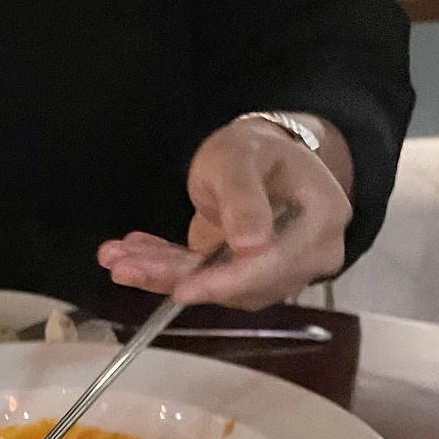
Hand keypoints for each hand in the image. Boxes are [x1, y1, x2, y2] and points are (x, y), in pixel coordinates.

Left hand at [97, 116, 352, 311]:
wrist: (257, 160)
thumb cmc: (255, 149)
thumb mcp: (243, 157)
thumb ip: (245, 197)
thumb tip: (253, 245)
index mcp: (322, 219)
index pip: (275, 263)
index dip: (227, 281)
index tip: (182, 288)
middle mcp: (310, 255)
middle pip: (242, 283)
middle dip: (178, 277)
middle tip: (124, 266)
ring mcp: (280, 273)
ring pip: (218, 288)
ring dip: (163, 274)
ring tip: (117, 257)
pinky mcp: (247, 281)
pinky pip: (206, 282)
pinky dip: (165, 271)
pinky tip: (130, 258)